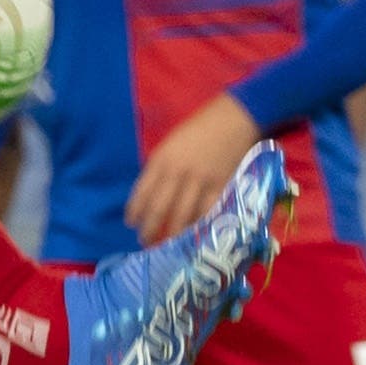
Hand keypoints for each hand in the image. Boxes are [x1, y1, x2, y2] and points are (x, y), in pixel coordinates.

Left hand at [123, 91, 269, 246]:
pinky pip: (207, 212)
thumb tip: (150, 192)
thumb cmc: (199, 129)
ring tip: (166, 244)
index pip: (142, 191)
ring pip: (182, 215)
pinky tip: (193, 235)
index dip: (135, 210)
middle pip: (159, 208)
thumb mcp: (171, 144)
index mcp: (162, 159)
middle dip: (150, 229)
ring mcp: (200, 182)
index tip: (131, 223)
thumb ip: (160, 167)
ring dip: (172, 233)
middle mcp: (178, 173)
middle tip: (145, 241)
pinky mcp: (221, 187)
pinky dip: (199, 225)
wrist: (234, 119)